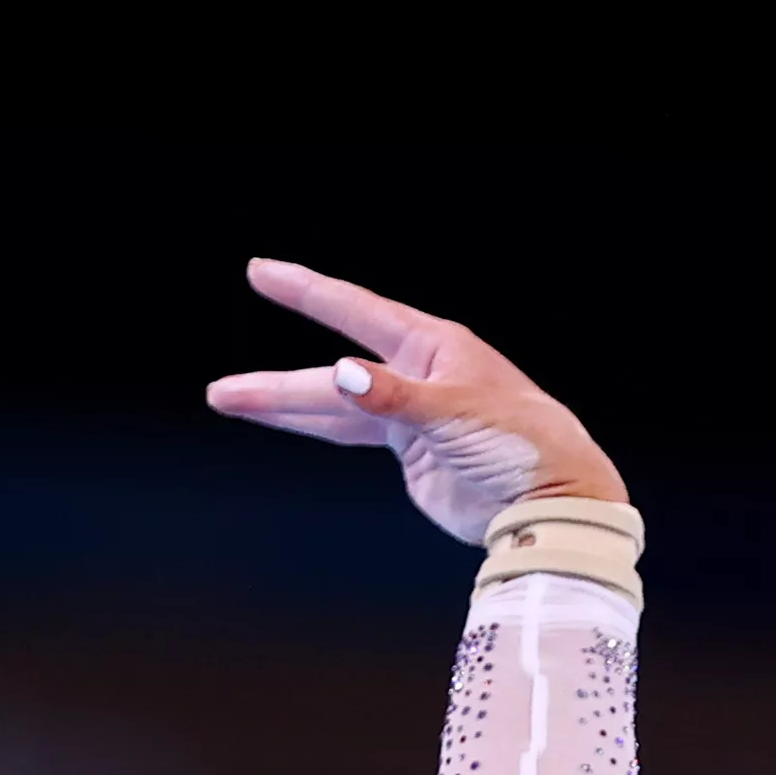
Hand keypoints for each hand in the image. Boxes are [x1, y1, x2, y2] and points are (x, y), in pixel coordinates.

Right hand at [206, 258, 625, 542]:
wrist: (553, 502)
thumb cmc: (523, 444)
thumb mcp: (457, 415)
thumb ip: (394, 397)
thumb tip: (341, 375)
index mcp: (434, 347)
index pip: (356, 311)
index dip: (306, 292)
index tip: (261, 272)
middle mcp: (418, 373)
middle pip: (332, 373)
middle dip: (277, 383)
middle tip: (222, 390)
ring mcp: (413, 414)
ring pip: (335, 407)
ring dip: (286, 408)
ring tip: (231, 402)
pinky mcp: (413, 452)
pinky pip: (352, 434)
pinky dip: (319, 428)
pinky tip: (285, 421)